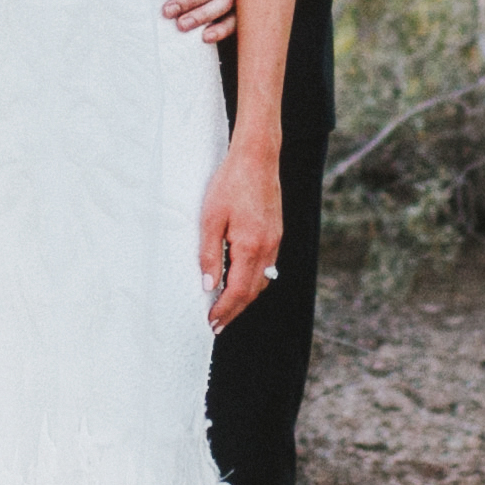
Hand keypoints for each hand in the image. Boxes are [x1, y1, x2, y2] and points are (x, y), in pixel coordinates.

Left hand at [197, 133, 284, 331]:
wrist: (257, 158)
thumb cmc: (230, 183)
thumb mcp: (210, 218)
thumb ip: (210, 254)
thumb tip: (208, 285)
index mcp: (250, 247)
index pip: (237, 291)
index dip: (224, 310)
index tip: (211, 322)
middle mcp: (268, 248)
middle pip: (252, 292)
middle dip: (234, 311)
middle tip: (217, 325)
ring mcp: (275, 241)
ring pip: (262, 280)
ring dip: (245, 298)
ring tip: (227, 308)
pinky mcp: (276, 233)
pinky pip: (267, 266)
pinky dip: (254, 281)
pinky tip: (241, 280)